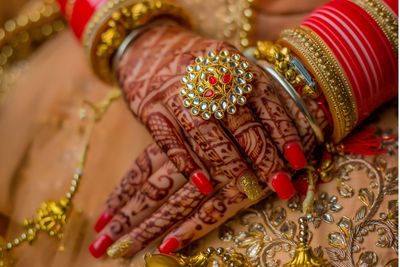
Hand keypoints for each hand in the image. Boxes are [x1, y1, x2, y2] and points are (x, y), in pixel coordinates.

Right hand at [89, 22, 325, 257]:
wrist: (150, 47)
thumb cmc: (202, 66)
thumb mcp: (233, 66)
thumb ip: (260, 92)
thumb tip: (297, 131)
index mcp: (233, 64)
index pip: (265, 100)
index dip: (284, 131)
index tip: (299, 161)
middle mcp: (205, 77)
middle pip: (238, 119)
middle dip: (263, 155)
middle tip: (280, 184)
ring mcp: (176, 93)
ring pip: (206, 131)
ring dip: (230, 162)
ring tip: (250, 188)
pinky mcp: (150, 109)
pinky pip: (168, 139)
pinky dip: (187, 163)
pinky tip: (204, 185)